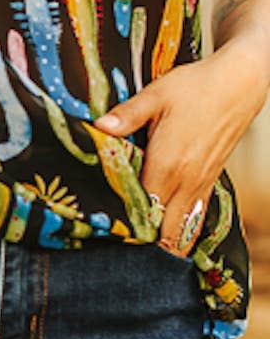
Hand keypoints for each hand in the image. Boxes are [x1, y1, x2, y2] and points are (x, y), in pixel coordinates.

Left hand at [93, 39, 267, 255]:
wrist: (240, 82)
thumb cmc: (197, 86)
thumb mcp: (156, 95)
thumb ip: (126, 115)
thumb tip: (98, 126)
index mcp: (167, 165)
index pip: (141, 210)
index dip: (125, 226)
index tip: (109, 235)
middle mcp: (185, 182)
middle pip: (163, 229)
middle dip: (143, 243)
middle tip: (122, 250)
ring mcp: (200, 185)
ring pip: (181, 229)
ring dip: (164, 243)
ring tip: (145, 257)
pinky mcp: (210, 182)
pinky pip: (195, 217)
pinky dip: (182, 232)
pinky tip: (171, 243)